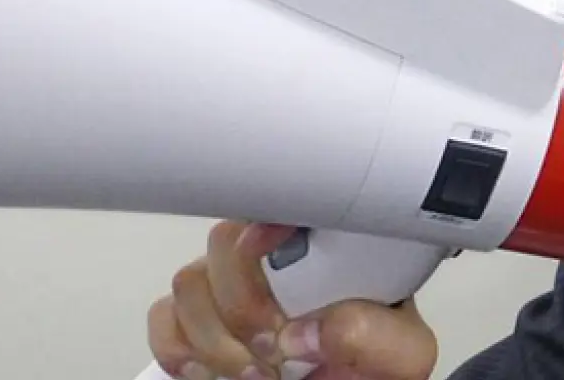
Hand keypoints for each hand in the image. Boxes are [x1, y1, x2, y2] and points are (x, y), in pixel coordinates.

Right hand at [148, 221, 438, 379]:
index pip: (277, 200)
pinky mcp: (195, 322)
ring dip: (217, 338)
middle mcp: (269, 258)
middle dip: (244, 305)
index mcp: (323, 248)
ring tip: (257, 371)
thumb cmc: (370, 367)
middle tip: (274, 346)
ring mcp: (227, 287)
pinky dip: (181, 350)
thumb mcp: (399, 352)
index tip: (270, 253)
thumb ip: (372, 333)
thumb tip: (313, 328)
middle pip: (222, 242)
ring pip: (189, 283)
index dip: (265, 224)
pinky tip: (214, 370)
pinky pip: (164, 318)